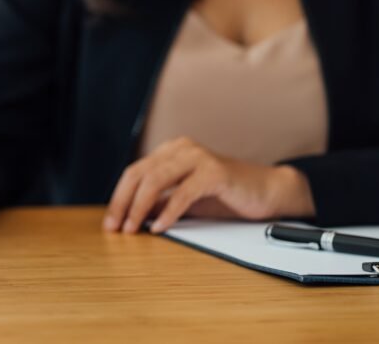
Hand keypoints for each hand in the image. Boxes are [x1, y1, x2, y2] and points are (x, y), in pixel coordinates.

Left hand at [103, 137, 314, 233]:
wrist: (268, 191)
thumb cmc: (226, 196)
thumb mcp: (185, 201)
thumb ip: (159, 203)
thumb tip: (130, 217)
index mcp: (171, 151)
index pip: (135, 172)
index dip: (119, 197)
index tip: (110, 223)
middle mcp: (181, 148)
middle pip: (140, 174)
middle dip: (123, 203)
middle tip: (115, 228)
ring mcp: (198, 157)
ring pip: (156, 180)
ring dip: (140, 208)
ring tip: (133, 229)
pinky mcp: (214, 172)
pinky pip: (183, 193)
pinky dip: (168, 212)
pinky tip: (160, 228)